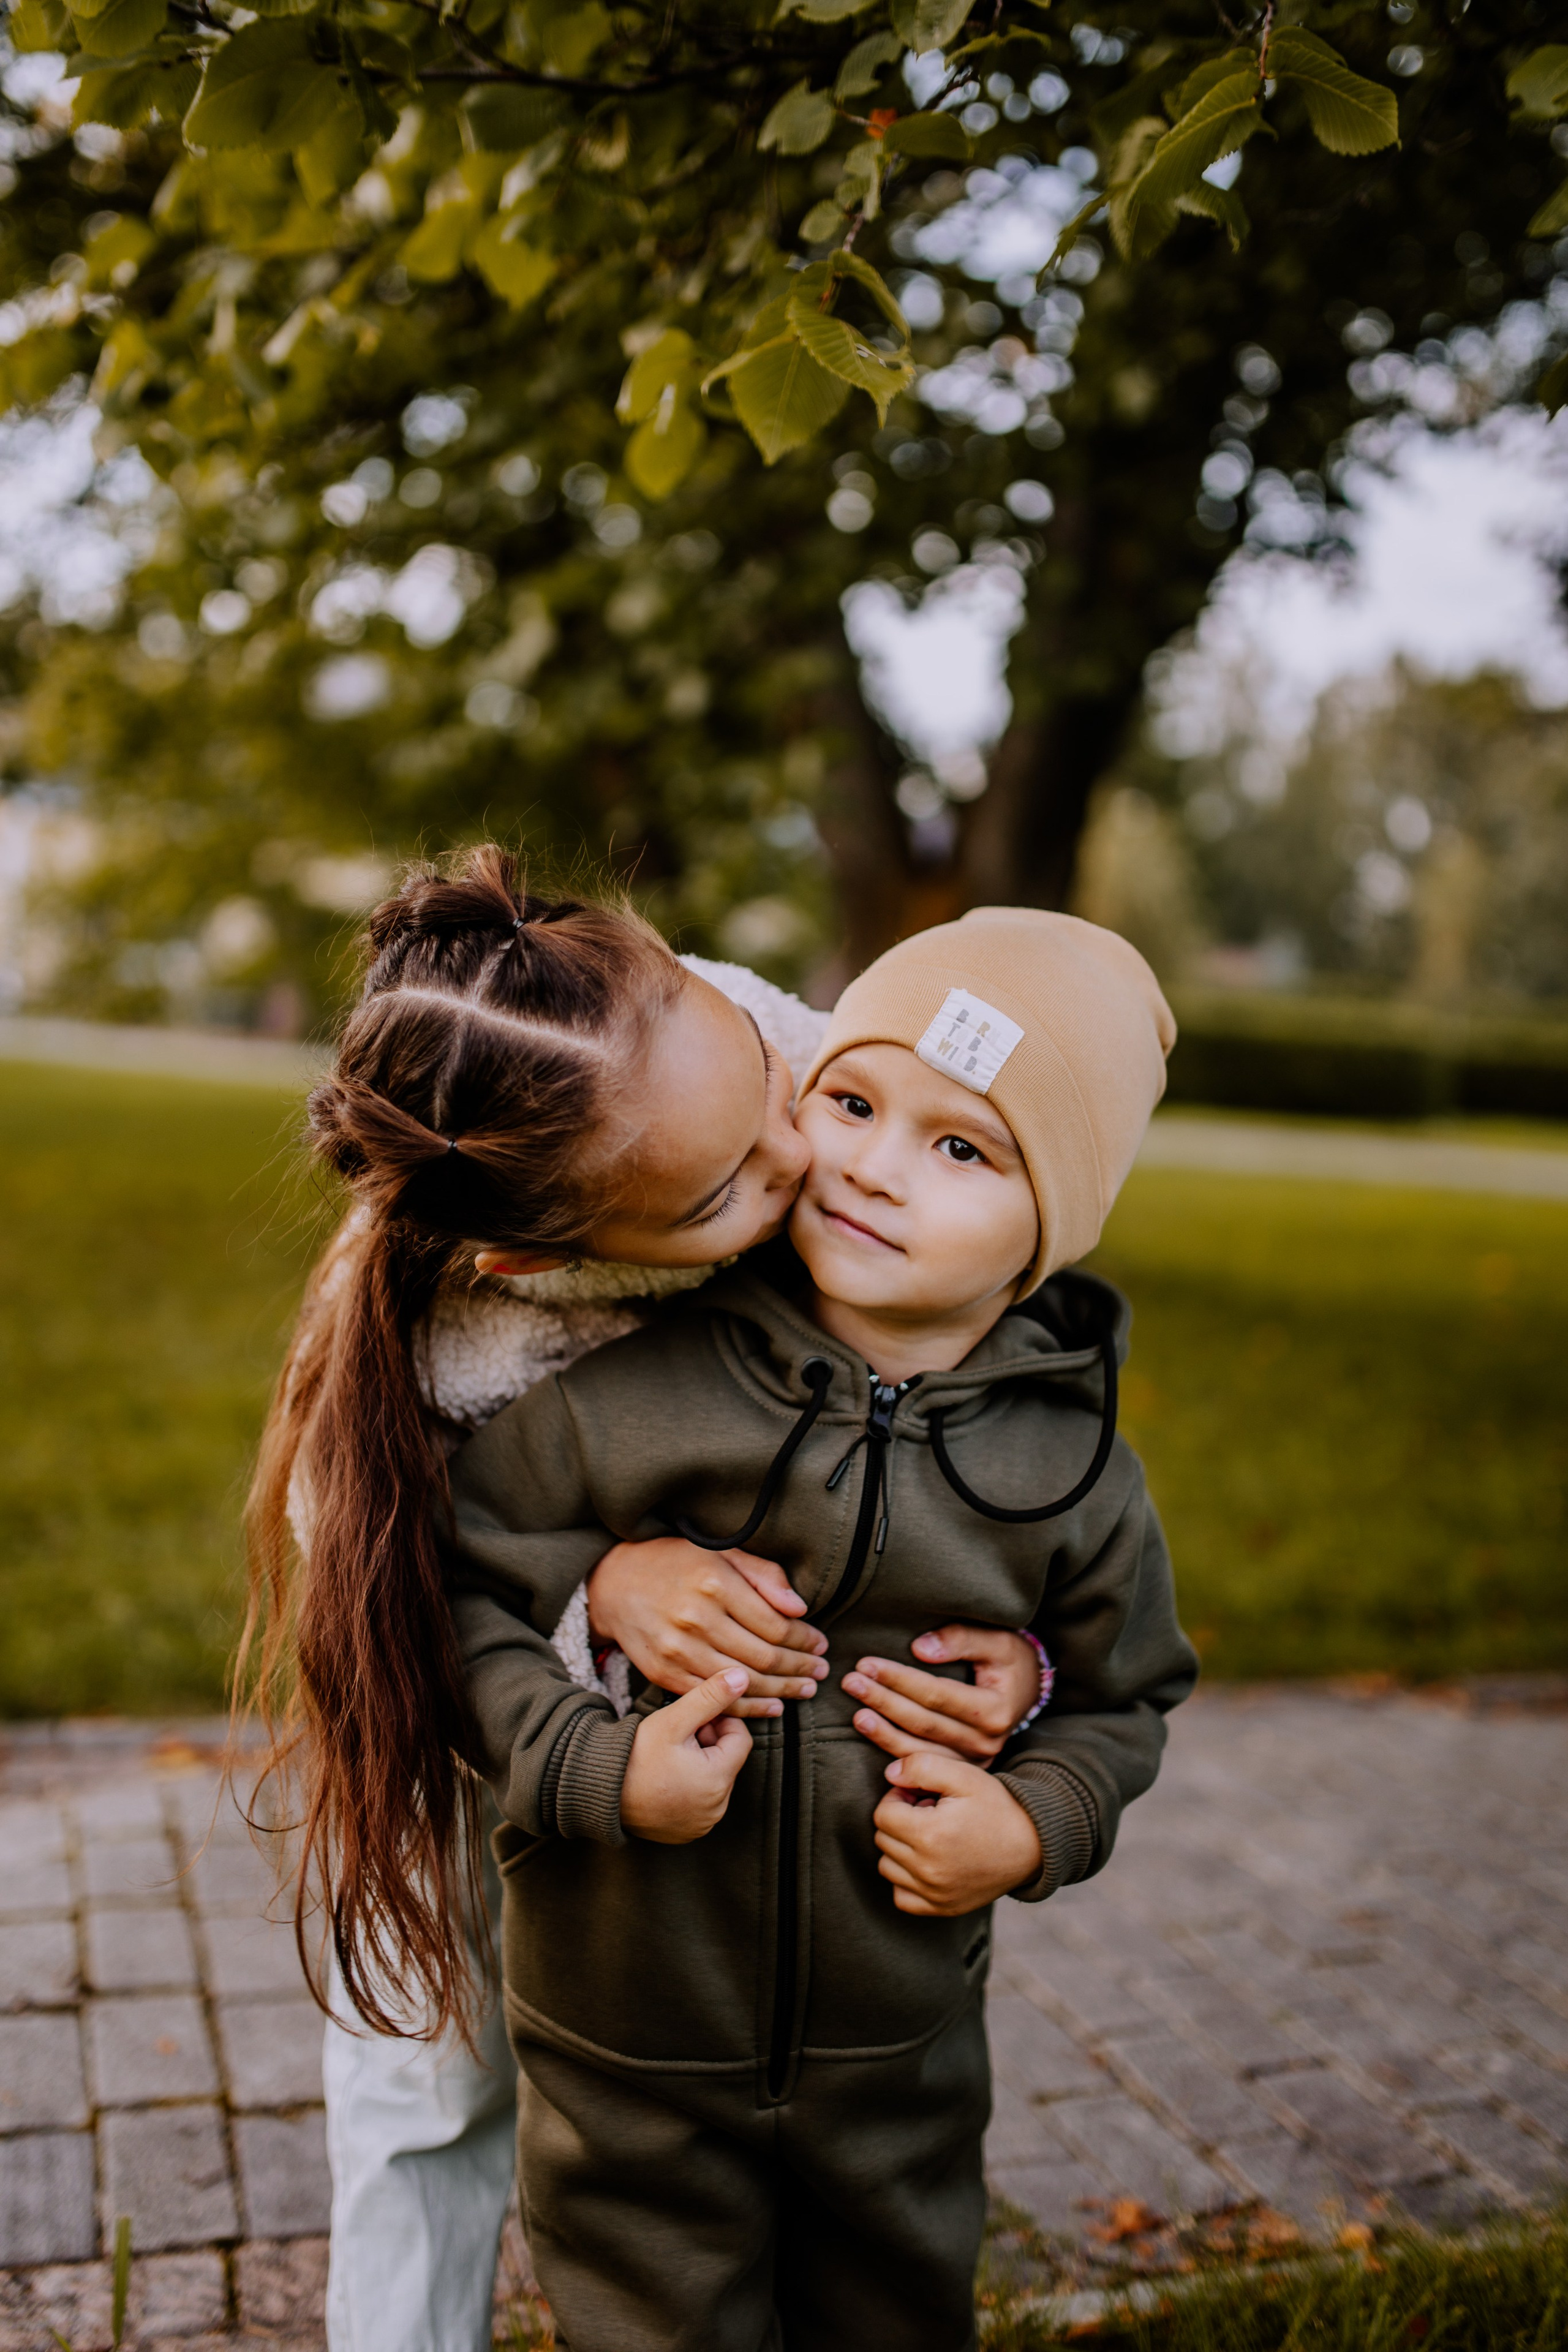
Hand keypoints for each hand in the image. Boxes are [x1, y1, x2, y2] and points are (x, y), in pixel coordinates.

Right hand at [587, 1538, 827, 1718]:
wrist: (613, 1584)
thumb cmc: (674, 1562)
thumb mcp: (721, 1552)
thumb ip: (763, 1575)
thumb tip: (800, 1609)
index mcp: (713, 1583)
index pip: (775, 1624)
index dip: (804, 1639)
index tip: (821, 1643)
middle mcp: (695, 1618)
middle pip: (763, 1657)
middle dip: (799, 1668)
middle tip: (820, 1671)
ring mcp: (678, 1650)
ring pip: (743, 1683)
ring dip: (781, 1691)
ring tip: (804, 1690)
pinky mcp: (664, 1673)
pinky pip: (714, 1699)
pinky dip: (748, 1708)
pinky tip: (772, 1707)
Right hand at [619, 1669, 753, 1843]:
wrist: (600, 1791)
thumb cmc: (636, 1754)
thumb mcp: (673, 1719)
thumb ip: (710, 1696)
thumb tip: (742, 1676)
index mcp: (717, 1780)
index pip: (741, 1738)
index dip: (720, 1721)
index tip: (696, 1717)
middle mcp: (716, 1809)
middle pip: (728, 1760)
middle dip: (710, 1742)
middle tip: (680, 1734)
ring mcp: (702, 1824)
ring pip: (715, 1781)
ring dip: (701, 1764)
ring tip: (670, 1756)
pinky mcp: (688, 1833)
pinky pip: (702, 1803)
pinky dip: (691, 1787)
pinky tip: (667, 1777)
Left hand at [844, 1625, 1041, 1763]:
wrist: (1029, 1692)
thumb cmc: (1010, 1661)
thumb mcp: (998, 1641)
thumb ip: (962, 1639)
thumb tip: (919, 1648)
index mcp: (994, 1710)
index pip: (936, 1694)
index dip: (899, 1679)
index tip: (867, 1663)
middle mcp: (985, 1741)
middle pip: (923, 1723)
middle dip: (883, 1701)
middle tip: (851, 1682)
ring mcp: (974, 1761)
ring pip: (919, 1749)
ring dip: (882, 1732)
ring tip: (855, 1713)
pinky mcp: (963, 1772)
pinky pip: (923, 1765)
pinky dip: (895, 1753)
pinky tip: (873, 1739)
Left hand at [872, 1750, 1042, 1916]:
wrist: (1032, 1845)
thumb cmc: (996, 1806)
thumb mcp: (964, 1775)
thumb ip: (921, 1766)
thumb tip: (889, 1775)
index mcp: (930, 1835)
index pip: (883, 1814)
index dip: (898, 1797)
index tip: (921, 1795)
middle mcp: (929, 1870)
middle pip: (883, 1839)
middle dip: (900, 1820)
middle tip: (929, 1812)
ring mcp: (935, 1894)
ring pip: (887, 1867)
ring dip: (900, 1848)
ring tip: (930, 1835)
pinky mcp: (942, 1908)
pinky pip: (901, 1897)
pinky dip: (906, 1880)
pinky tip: (926, 1862)